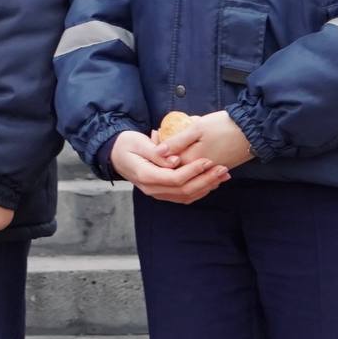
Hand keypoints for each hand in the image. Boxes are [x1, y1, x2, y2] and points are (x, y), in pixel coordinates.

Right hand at [108, 130, 231, 204]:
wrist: (115, 154)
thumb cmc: (126, 144)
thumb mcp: (138, 142)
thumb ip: (157, 152)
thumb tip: (175, 160)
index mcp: (145, 176)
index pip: (175, 178)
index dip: (194, 171)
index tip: (208, 160)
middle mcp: (151, 189)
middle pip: (184, 190)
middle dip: (206, 180)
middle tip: (223, 169)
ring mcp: (157, 193)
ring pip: (186, 196)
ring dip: (207, 186)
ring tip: (223, 176)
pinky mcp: (162, 193)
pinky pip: (184, 196)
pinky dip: (200, 190)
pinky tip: (211, 182)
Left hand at [154, 110, 253, 173]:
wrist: (255, 130)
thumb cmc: (224, 126)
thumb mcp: (197, 128)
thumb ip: (177, 141)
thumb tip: (158, 152)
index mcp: (191, 161)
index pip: (167, 163)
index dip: (158, 150)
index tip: (154, 134)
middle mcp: (201, 171)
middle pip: (177, 166)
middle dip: (168, 153)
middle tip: (160, 133)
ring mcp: (212, 171)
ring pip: (189, 167)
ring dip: (182, 156)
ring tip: (180, 136)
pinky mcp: (221, 168)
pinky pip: (202, 168)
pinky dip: (195, 159)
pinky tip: (192, 145)